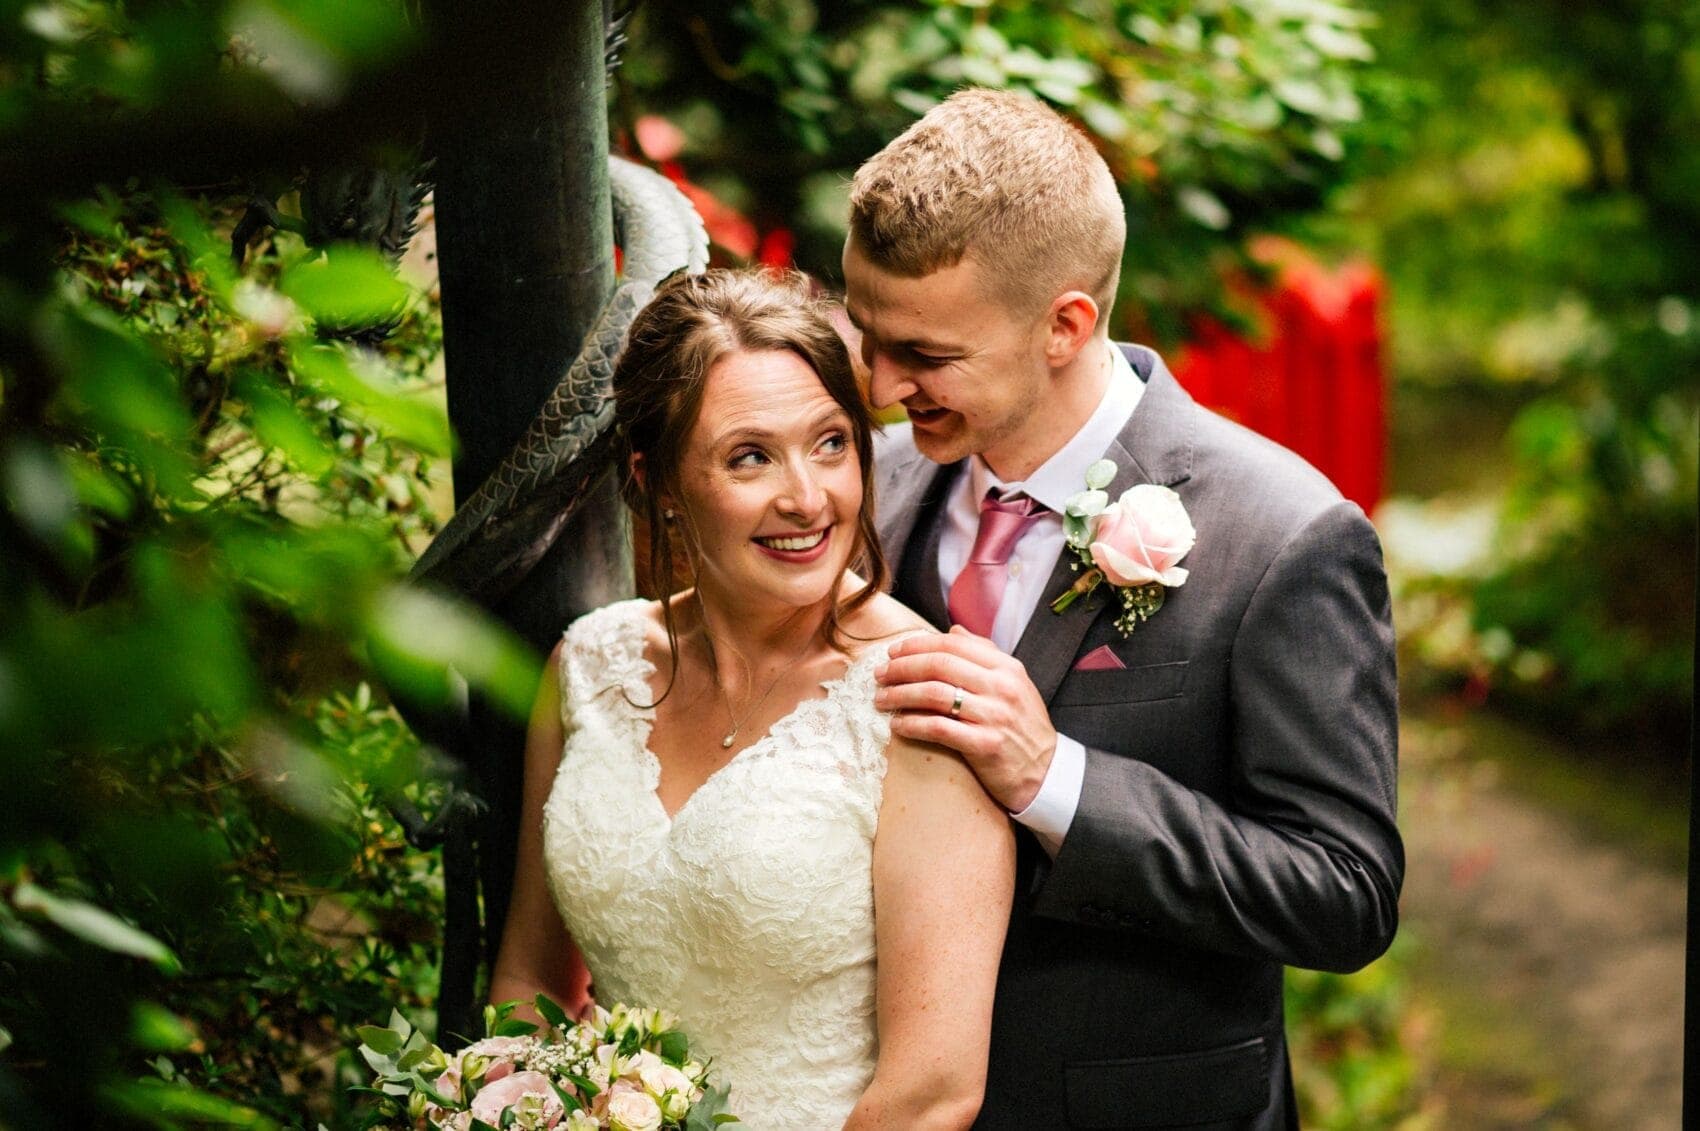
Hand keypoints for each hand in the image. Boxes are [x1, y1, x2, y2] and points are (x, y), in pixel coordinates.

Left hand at [873, 625, 1057, 811]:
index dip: (917, 645)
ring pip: (934, 694)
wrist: (1046, 771)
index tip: (893, 652)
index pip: (953, 644)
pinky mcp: (985, 746)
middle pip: (939, 665)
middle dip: (902, 668)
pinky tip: (897, 725)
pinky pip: (939, 729)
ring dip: (900, 695)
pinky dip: (913, 724)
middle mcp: (1001, 687)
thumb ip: (984, 654)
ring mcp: (994, 716)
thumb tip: (953, 631)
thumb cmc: (1022, 725)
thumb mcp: (1013, 683)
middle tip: (880, 675)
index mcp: (1007, 668)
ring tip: (881, 699)